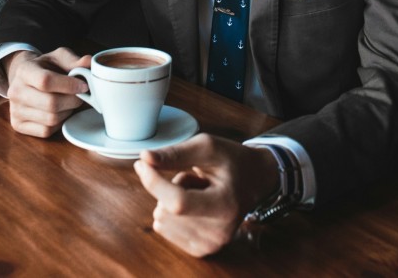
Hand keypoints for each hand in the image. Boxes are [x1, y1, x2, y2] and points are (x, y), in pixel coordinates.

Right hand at [4, 47, 90, 137]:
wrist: (26, 79)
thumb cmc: (47, 68)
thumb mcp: (59, 58)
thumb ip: (74, 60)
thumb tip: (89, 62)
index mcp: (24, 70)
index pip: (46, 81)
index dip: (69, 85)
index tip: (83, 86)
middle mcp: (15, 91)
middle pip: (51, 103)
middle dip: (72, 100)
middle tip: (80, 95)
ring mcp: (15, 110)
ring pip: (51, 119)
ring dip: (67, 112)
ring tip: (68, 102)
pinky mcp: (18, 125)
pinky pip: (46, 130)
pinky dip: (58, 124)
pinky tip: (59, 112)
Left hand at [134, 133, 278, 256]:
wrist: (256, 180)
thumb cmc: (232, 161)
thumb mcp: (208, 147)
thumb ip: (176, 153)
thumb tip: (145, 158)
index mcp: (226, 205)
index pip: (178, 202)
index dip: (154, 182)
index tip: (142, 163)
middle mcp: (220, 232)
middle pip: (165, 210)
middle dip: (171, 187)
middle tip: (197, 180)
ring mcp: (211, 244)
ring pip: (161, 219)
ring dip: (172, 200)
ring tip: (198, 191)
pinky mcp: (201, 250)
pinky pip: (163, 229)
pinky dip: (172, 213)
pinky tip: (195, 205)